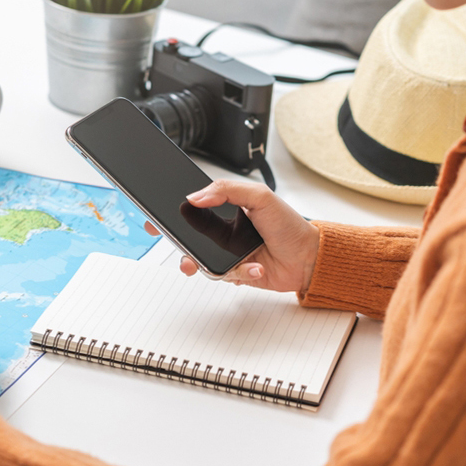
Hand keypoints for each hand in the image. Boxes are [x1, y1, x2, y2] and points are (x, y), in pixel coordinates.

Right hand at [144, 180, 319, 292]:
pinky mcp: (236, 273)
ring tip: (197, 265)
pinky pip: (224, 276)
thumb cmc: (290, 225)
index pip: (193, 208)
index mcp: (227, 209)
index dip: (172, 213)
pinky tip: (256, 266)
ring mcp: (228, 254)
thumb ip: (227, 189)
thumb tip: (196, 196)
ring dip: (199, 264)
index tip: (155, 217)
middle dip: (178, 245)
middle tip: (174, 245)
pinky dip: (240, 272)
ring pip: (201, 261)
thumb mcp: (260, 196)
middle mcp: (224, 232)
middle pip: (190, 238)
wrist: (309, 256)